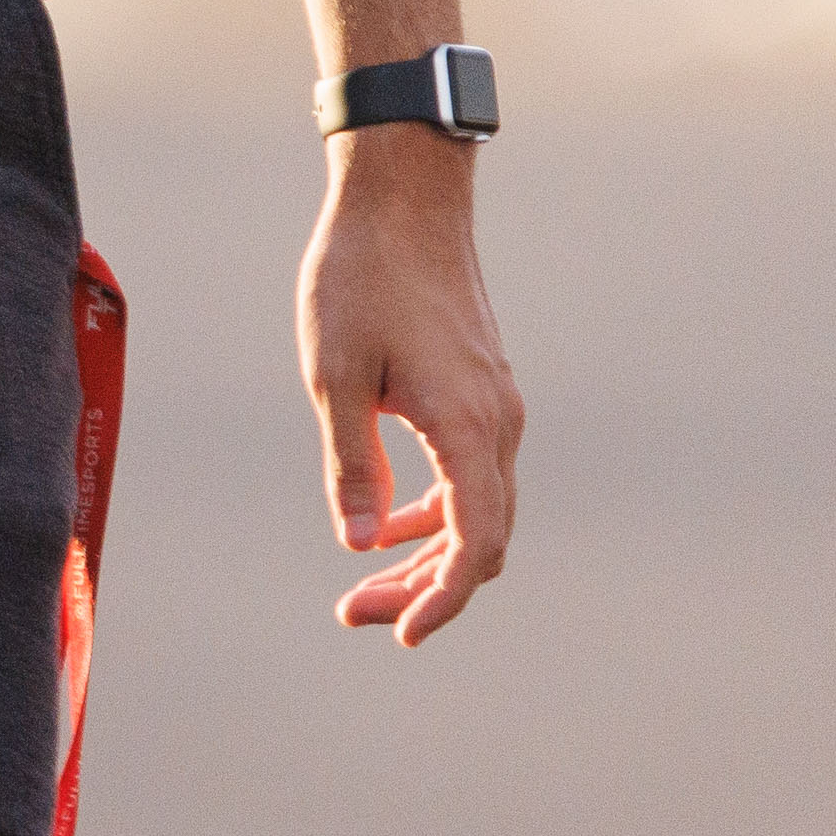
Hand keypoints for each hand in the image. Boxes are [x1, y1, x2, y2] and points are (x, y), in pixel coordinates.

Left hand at [302, 132, 521, 643]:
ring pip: (477, 508)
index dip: (441, 600)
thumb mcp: (335, 373)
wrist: (403, 199)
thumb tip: (356, 542)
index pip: (473, 545)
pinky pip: (469, 472)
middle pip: (479, 539)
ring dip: (427, 551)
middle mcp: (500, 426)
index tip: (402, 635)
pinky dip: (433, 506)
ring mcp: (497, 407)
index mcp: (469, 429)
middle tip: (358, 614)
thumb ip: (350, 462)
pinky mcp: (482, 390)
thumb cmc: (360, 277)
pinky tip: (384, 518)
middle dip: (425, 586)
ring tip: (365, 581)